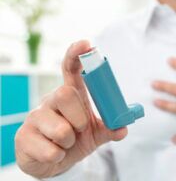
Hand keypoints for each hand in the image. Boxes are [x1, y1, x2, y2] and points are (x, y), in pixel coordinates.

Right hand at [15, 40, 126, 177]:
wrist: (53, 160)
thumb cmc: (75, 140)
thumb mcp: (96, 134)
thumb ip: (110, 128)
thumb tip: (123, 127)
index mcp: (70, 95)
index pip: (70, 69)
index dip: (77, 55)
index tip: (87, 44)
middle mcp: (51, 100)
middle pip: (65, 94)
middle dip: (79, 118)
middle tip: (80, 129)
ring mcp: (35, 117)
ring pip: (60, 129)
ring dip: (70, 142)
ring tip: (65, 144)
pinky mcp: (23, 136)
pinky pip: (50, 151)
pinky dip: (59, 156)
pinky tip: (54, 153)